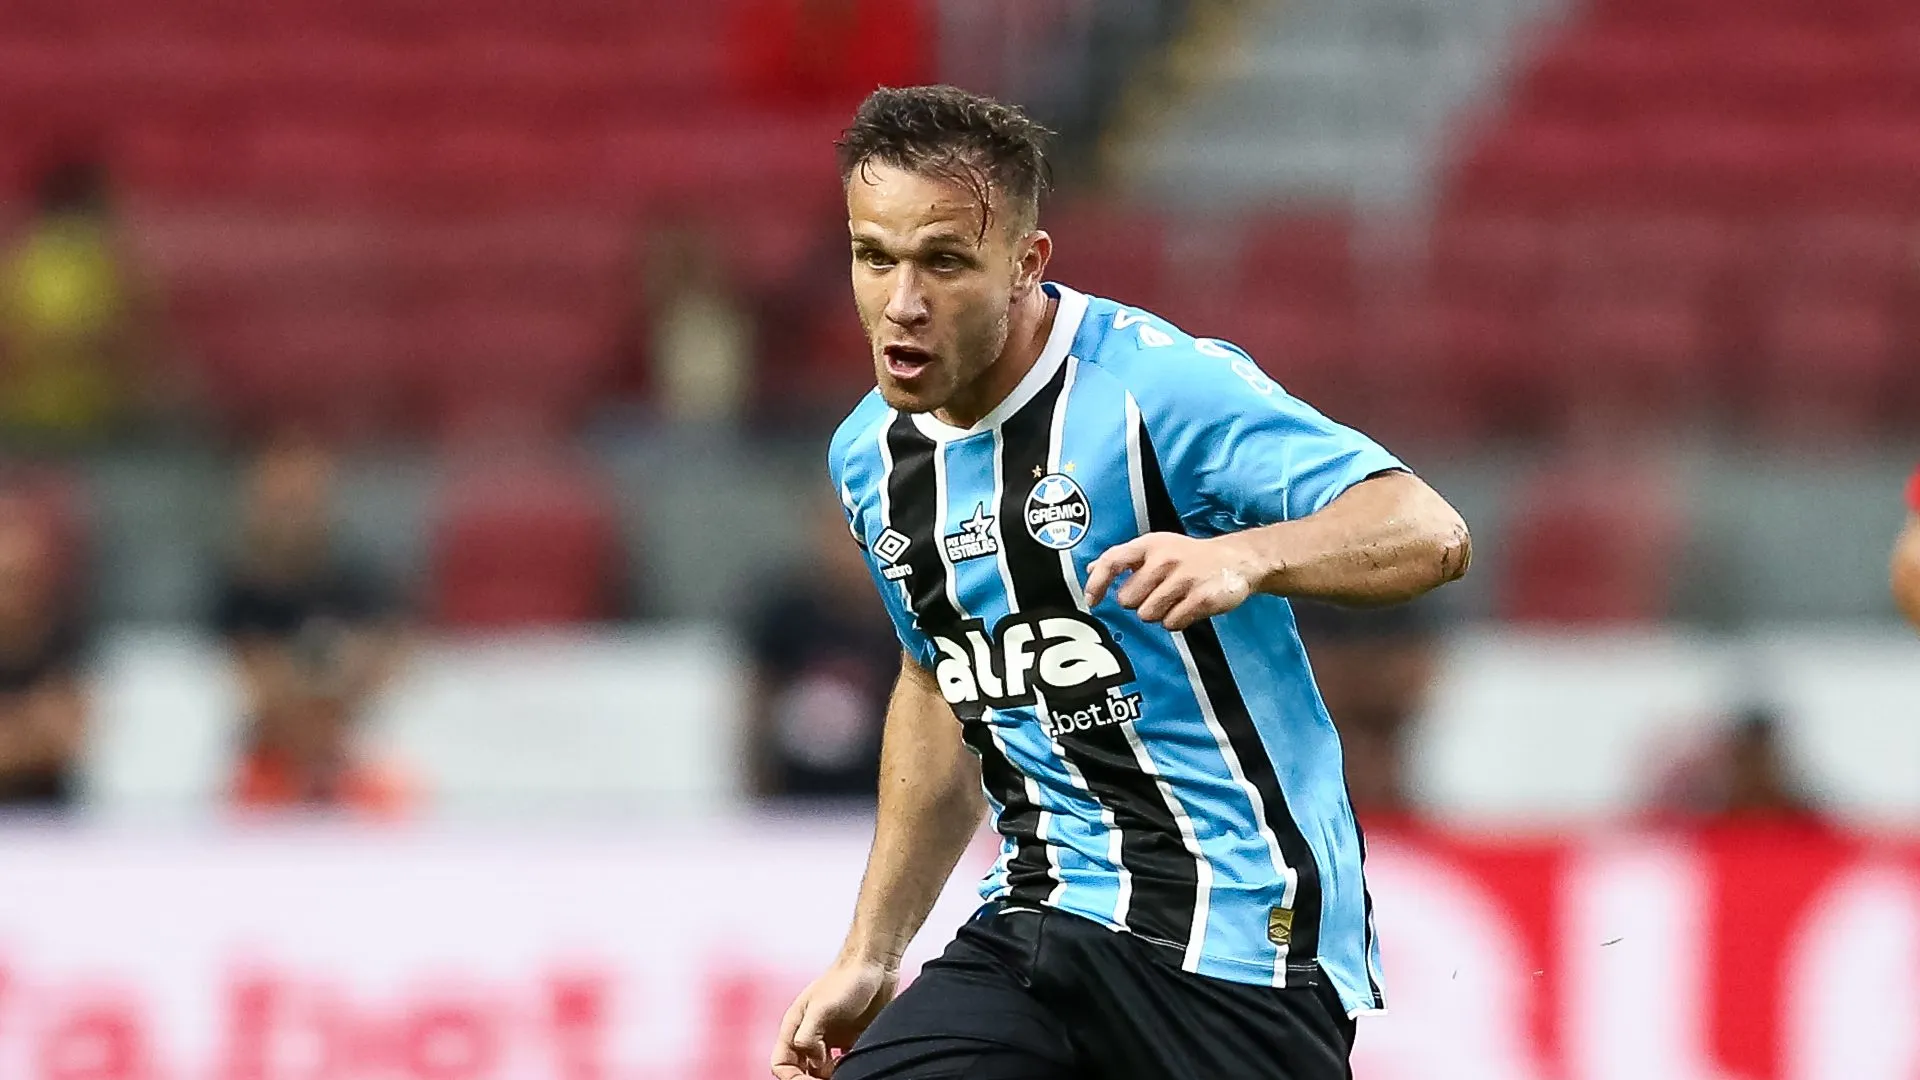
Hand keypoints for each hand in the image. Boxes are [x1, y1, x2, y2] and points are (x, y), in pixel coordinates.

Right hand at [770, 958, 898, 1078]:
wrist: (876, 963)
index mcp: (795, 1027)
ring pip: (822, 1072)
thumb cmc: (847, 980)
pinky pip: (843, 1065)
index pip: (781, 1064)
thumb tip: (813, 1063)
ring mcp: (830, 1039)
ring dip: (830, 1077)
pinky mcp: (850, 1040)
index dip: (792, 1079)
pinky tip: (858, 1066)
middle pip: (801, 1071)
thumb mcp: (822, 1008)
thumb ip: (809, 1037)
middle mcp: (810, 1035)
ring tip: (845, 1072)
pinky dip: (847, 1071)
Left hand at [1085, 533, 1258, 631]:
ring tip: (1175, 600)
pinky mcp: (1202, 598)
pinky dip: (1176, 621)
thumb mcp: (1156, 548)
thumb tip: (1090, 569)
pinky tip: (1188, 607)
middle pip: (1127, 599)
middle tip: (1157, 594)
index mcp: (1149, 545)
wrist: (1236, 559)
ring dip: (1158, 614)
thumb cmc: (1189, 556)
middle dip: (1138, 603)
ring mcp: (1185, 578)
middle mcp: (1165, 558)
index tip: (1092, 601)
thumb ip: (1124, 560)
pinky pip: (1172, 623)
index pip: (1112, 561)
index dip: (1097, 583)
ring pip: (1148, 615)